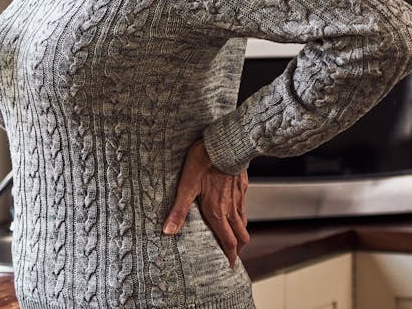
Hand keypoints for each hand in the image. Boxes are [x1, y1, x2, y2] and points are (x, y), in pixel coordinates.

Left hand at [162, 139, 249, 268]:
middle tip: (232, 256)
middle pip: (241, 236)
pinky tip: (235, 211)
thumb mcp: (186, 186)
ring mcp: (238, 198)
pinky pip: (244, 206)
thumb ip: (178, 210)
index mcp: (218, 213)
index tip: (230, 266)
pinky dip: (241, 215)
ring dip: (240, 233)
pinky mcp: (241, 187)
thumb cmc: (203, 163)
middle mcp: (231, 209)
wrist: (225, 144)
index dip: (230, 256)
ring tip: (234, 237)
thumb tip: (167, 231)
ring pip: (244, 222)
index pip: (229, 242)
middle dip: (238, 249)